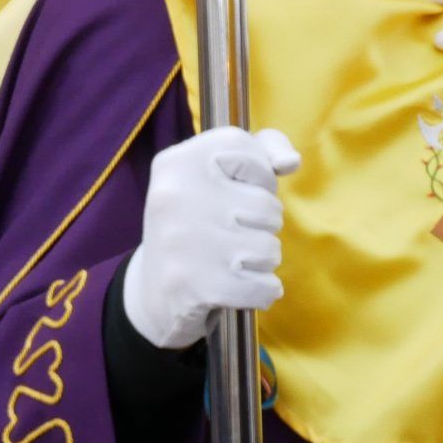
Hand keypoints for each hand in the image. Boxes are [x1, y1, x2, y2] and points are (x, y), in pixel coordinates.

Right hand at [123, 127, 300, 351]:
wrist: (152, 291)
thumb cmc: (197, 224)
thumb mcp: (216, 176)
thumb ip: (261, 151)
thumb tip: (290, 162)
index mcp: (177, 163)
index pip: (247, 150)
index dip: (258, 175)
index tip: (236, 192)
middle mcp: (174, 197)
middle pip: (267, 207)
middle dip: (262, 226)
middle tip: (229, 235)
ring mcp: (182, 243)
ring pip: (269, 249)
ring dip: (261, 262)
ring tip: (231, 262)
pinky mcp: (194, 287)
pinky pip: (265, 287)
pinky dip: (262, 292)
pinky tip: (237, 289)